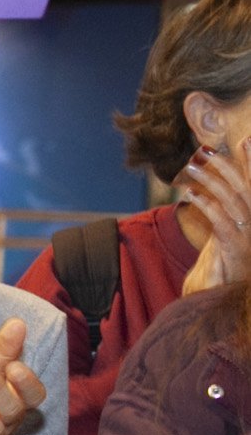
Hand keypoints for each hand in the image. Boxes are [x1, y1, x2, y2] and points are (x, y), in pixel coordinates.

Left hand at [177, 142, 250, 296]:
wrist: (240, 294)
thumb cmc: (238, 264)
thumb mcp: (235, 233)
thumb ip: (229, 211)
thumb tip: (215, 191)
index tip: (246, 140)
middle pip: (246, 186)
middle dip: (229, 165)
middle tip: (207, 150)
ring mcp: (250, 232)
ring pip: (232, 198)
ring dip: (211, 180)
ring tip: (192, 166)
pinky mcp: (237, 244)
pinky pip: (220, 219)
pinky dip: (205, 204)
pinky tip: (189, 194)